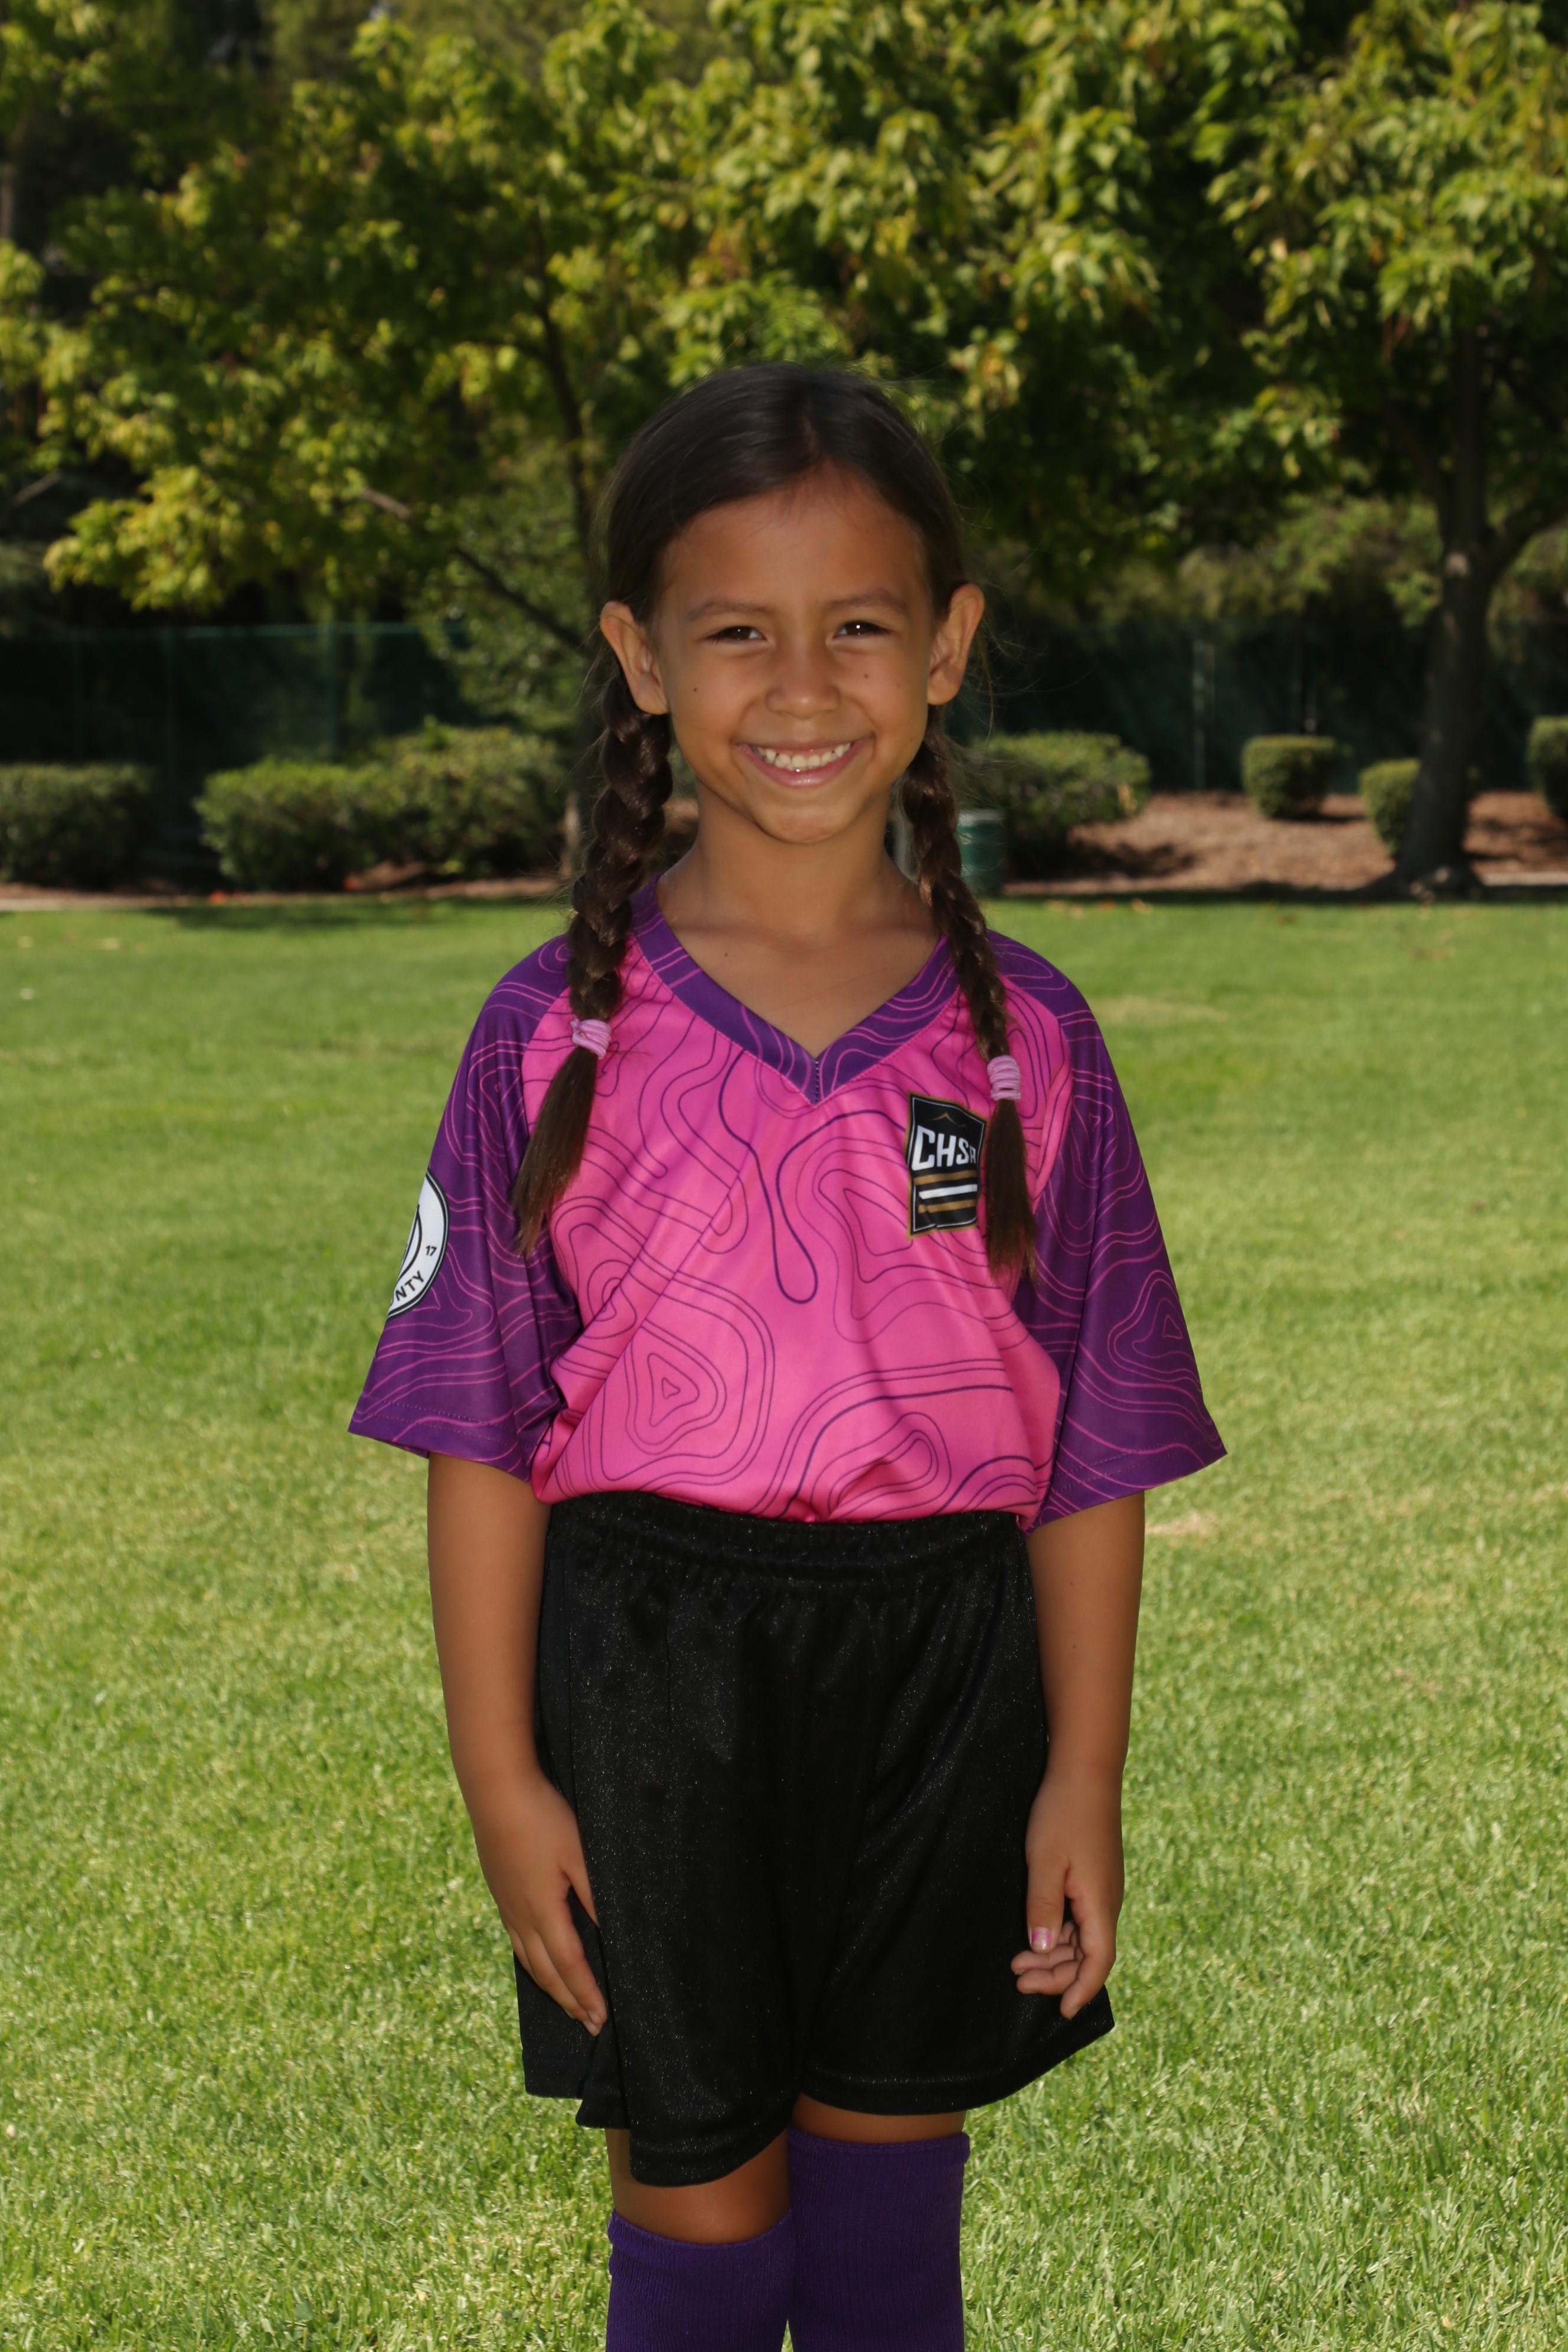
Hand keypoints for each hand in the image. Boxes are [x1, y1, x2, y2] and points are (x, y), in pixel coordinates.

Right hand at [469, 1769, 605, 2034]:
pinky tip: (538, 1961)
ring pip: (529, 1960)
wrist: (496, 1791)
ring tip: (567, 2004)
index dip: (586, 1995)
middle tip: (589, 2026)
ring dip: (550, 1987)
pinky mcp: (501, 1892)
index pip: (570, 1966)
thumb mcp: (579, 1854)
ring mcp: (507, 1905)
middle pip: (547, 1972)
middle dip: (570, 2001)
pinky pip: (517, 1941)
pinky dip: (533, 1963)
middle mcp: (521, 1916)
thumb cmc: (543, 1818)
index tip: (601, 2020)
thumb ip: (596, 1896)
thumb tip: (614, 1934)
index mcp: (543, 1911)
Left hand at [1011, 1766, 1123, 2018]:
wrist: (1084, 1771)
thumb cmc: (1063, 1813)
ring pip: (1082, 1938)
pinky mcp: (1092, 1877)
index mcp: (1100, 1903)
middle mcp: (1106, 1901)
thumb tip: (1043, 1950)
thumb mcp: (1045, 1862)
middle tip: (1018, 1981)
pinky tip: (1035, 1935)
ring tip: (1017, 1965)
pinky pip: (1079, 1919)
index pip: (1099, 1961)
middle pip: (1088, 1955)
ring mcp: (1100, 1889)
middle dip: (1056, 1975)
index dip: (1082, 1990)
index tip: (1063, 2012)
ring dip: (1054, 1955)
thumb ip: (1043, 1908)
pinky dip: (1058, 1934)